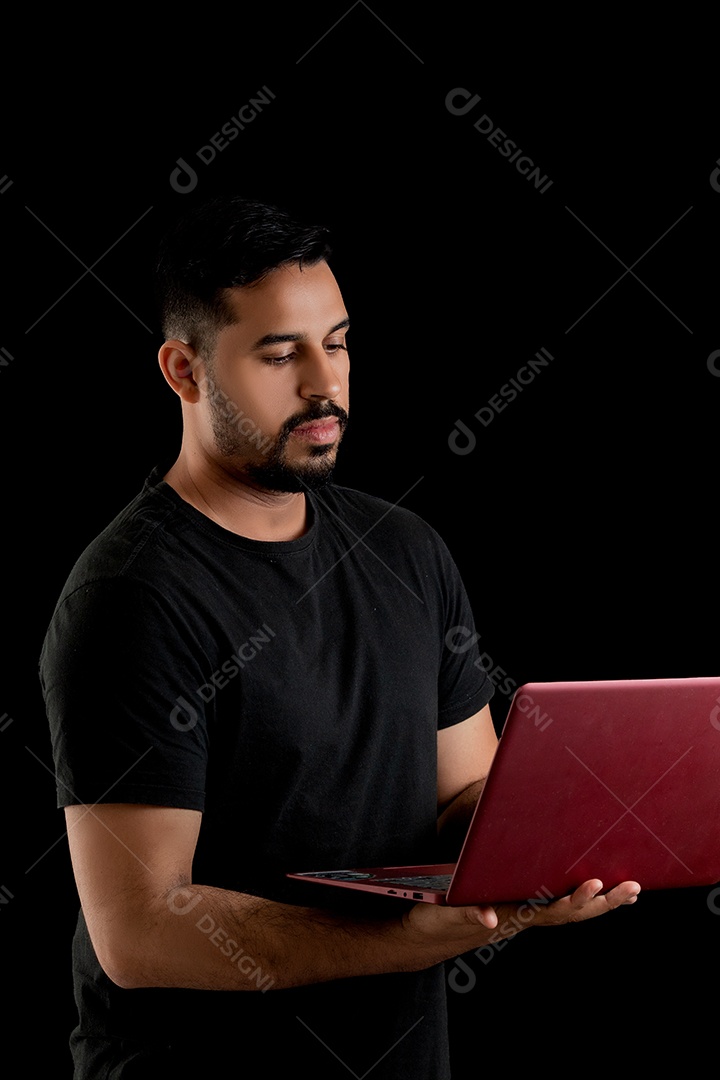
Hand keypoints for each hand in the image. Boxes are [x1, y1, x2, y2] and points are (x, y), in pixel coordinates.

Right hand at [401, 878, 640, 958]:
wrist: (428, 935)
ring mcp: (524, 914)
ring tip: (629, 890)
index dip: (574, 899)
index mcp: (510, 916)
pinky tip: (598, 889)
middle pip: (570, 913)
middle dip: (602, 902)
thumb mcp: (446, 915)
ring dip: (600, 902)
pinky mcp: (519, 907)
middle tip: (632, 889)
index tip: (595, 884)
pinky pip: (558, 903)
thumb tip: (490, 917)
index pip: (550, 910)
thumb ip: (469, 914)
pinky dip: (581, 898)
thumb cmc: (436, 921)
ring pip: (569, 910)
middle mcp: (523, 917)